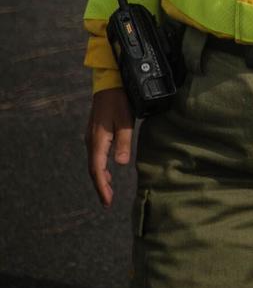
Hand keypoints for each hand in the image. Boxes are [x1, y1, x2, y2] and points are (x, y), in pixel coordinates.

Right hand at [85, 88, 133, 206]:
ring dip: (101, 178)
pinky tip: (107, 172)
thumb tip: (120, 164)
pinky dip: (100, 167)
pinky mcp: (96, 135)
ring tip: (109, 191)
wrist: (109, 85)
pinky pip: (96, 156)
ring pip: (94, 163)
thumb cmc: (119, 102)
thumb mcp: (125, 121)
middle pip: (94, 169)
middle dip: (101, 186)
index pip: (97, 170)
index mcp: (98, 141)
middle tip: (108, 201)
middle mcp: (91, 142)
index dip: (102, 187)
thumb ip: (123, 142)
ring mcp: (92, 138)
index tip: (107, 201)